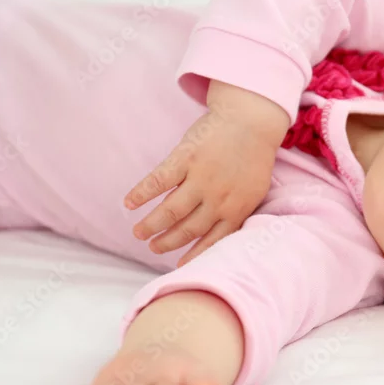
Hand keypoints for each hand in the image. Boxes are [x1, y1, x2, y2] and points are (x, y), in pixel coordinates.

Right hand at [124, 82, 287, 266]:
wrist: (250, 120)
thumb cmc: (252, 156)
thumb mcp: (254, 190)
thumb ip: (237, 211)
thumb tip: (219, 234)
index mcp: (237, 208)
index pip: (212, 240)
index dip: (194, 254)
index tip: (178, 264)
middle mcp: (218, 198)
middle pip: (188, 228)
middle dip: (167, 242)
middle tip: (153, 248)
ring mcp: (201, 178)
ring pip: (171, 210)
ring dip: (152, 224)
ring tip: (138, 233)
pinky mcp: (186, 158)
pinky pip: (159, 181)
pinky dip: (142, 193)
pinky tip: (129, 203)